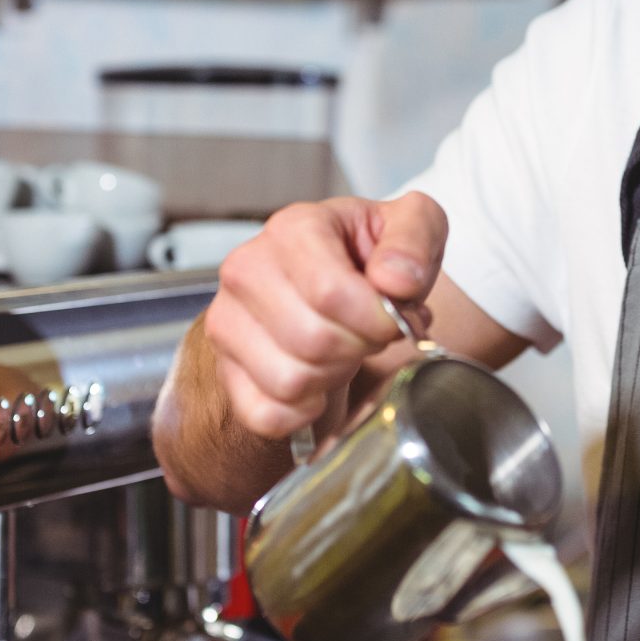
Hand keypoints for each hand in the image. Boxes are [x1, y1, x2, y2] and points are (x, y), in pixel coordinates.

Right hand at [201, 192, 445, 441]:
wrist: (330, 284)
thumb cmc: (371, 257)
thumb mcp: (413, 226)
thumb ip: (414, 240)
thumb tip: (396, 280)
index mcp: (293, 228)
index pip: (331, 293)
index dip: (376, 320)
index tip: (394, 319)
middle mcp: (248, 270)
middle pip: (314, 341)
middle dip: (359, 348)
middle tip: (370, 335)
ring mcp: (227, 321)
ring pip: (290, 381)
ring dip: (332, 378)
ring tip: (343, 352)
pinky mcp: (225, 368)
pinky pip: (265, 414)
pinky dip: (303, 412)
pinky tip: (319, 384)